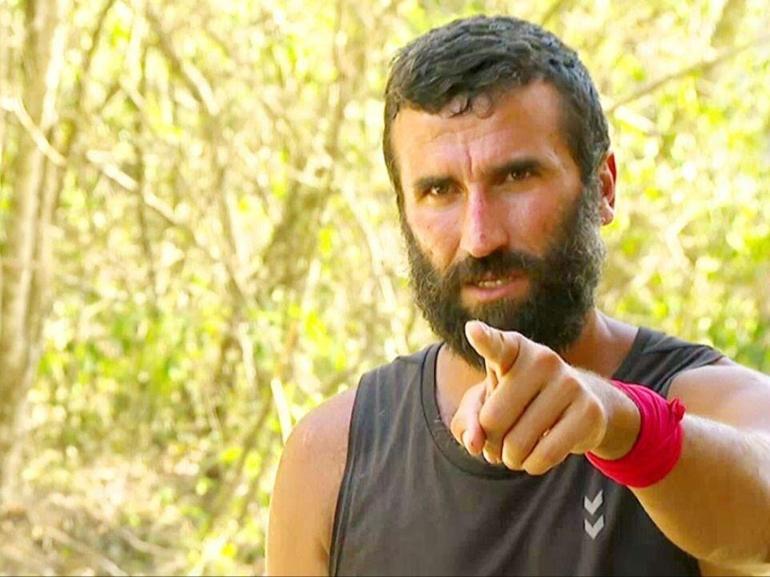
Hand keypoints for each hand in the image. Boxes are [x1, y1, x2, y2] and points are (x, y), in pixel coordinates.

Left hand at [450, 320, 639, 473]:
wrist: (577, 404)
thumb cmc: (519, 401)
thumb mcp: (487, 403)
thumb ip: (467, 421)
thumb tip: (474, 443)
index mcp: (514, 349)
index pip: (496, 345)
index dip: (484, 339)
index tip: (471, 330)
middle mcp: (543, 359)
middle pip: (492, 420)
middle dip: (490, 442)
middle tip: (499, 439)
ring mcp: (569, 383)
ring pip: (517, 443)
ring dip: (510, 458)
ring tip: (517, 449)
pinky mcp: (589, 411)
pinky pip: (544, 456)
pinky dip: (532, 465)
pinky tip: (537, 455)